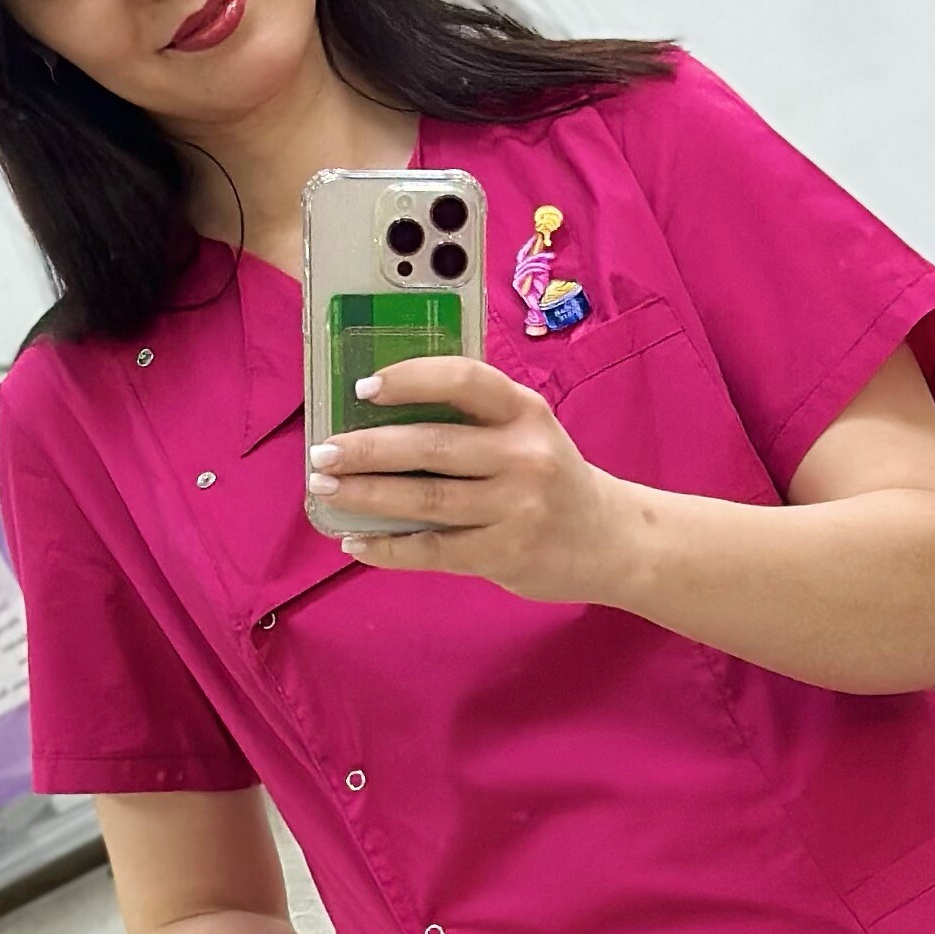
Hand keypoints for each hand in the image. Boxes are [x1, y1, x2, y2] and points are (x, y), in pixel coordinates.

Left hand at [307, 355, 638, 598]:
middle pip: (430, 446)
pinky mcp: (505, 554)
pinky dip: (388, 548)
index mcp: (524, 411)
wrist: (612, 540)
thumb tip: (377, 417)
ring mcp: (516, 508)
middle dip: (366, 449)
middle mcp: (524, 456)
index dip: (409, 379)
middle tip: (322, 453)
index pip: (462, 380)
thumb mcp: (527, 432)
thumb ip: (472, 420)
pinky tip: (356, 542)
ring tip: (326, 490)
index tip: (362, 388)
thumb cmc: (551, 478)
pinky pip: (433, 550)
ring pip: (425, 500)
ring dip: (365, 496)